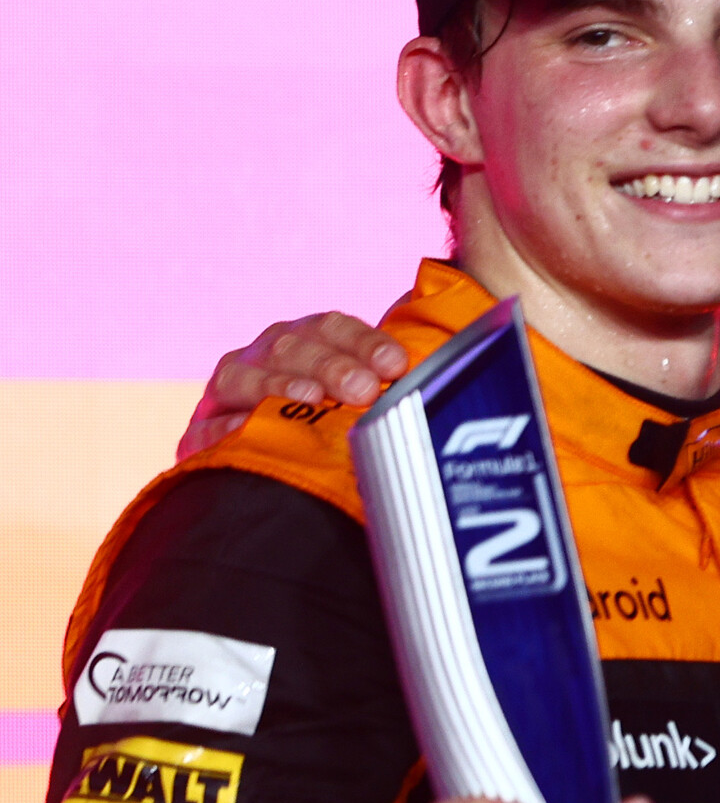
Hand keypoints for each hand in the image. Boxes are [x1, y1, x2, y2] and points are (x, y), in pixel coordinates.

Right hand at [179, 314, 406, 459]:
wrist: (278, 476)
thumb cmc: (338, 433)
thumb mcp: (366, 406)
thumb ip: (392, 392)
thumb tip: (436, 382)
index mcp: (306, 340)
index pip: (332, 326)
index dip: (363, 340)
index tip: (395, 364)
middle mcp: (264, 357)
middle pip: (291, 346)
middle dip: (330, 364)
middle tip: (361, 389)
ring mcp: (229, 391)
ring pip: (244, 374)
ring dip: (277, 384)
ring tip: (308, 399)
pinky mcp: (201, 431)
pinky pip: (207, 425)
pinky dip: (225, 427)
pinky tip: (245, 431)